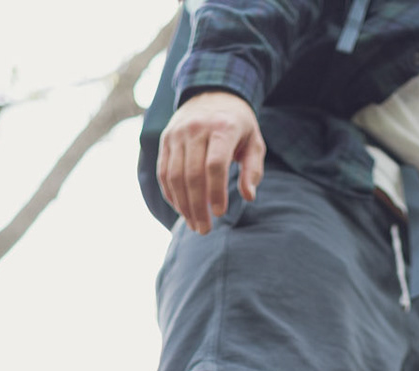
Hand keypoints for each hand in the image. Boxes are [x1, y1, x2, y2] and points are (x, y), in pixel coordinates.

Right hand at [158, 90, 265, 233]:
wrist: (211, 93)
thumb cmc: (237, 125)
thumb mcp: (254, 142)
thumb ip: (253, 169)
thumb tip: (249, 196)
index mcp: (222, 127)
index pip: (214, 165)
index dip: (215, 192)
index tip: (220, 213)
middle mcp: (196, 128)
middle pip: (192, 175)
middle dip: (197, 207)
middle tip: (204, 230)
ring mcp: (177, 134)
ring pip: (174, 176)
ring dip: (182, 205)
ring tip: (193, 224)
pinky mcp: (165, 140)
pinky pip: (164, 172)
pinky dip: (171, 194)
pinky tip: (181, 210)